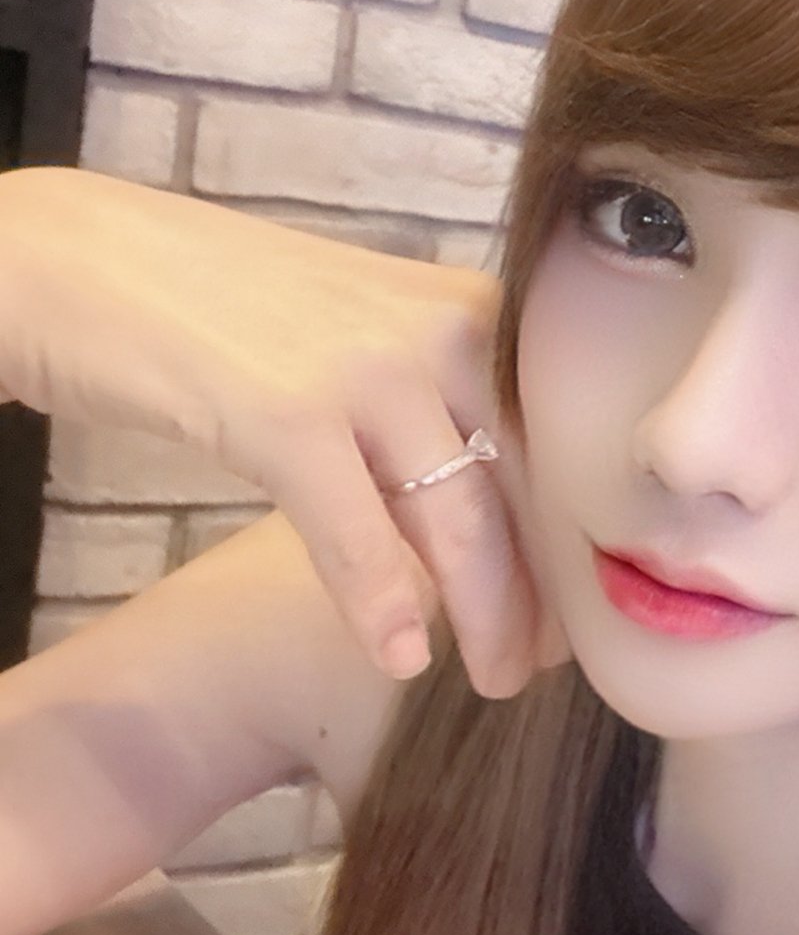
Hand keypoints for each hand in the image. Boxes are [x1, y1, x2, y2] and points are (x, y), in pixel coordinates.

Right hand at [0, 168, 570, 694]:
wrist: (86, 255)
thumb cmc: (230, 308)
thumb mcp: (364, 338)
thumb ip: (431, 405)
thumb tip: (486, 505)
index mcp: (469, 308)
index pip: (556, 445)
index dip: (569, 537)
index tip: (576, 604)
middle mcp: (441, 328)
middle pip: (527, 489)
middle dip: (543, 591)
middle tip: (542, 663)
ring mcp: (368, 367)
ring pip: (464, 521)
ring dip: (488, 615)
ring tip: (495, 679)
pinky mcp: (288, 411)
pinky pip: (360, 533)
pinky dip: (383, 606)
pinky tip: (402, 658)